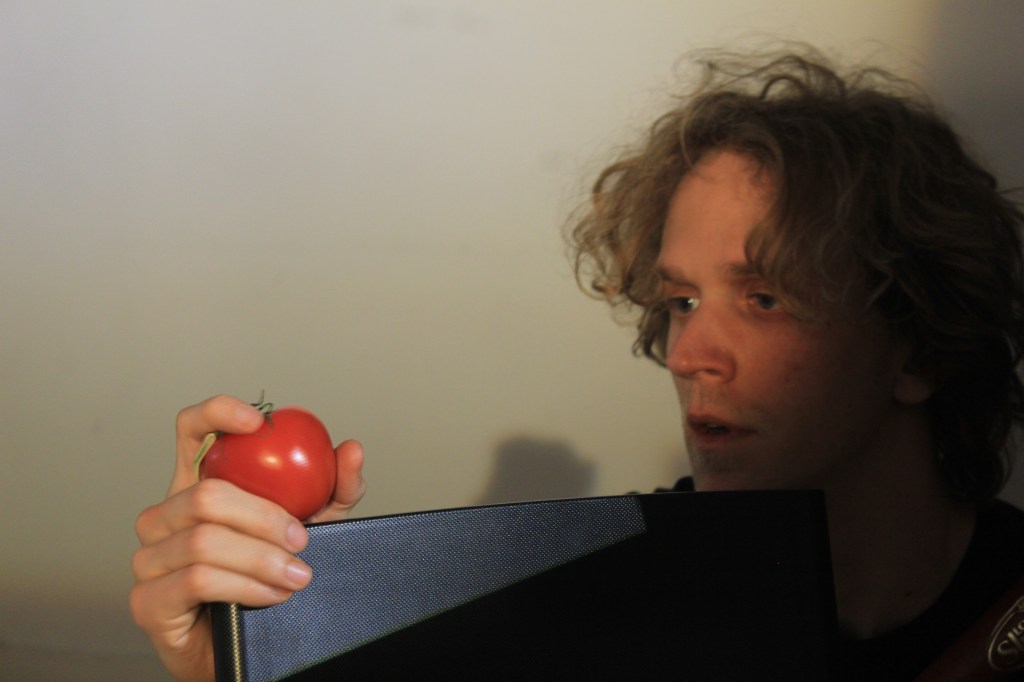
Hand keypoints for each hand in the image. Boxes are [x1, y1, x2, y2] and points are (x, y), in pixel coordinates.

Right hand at [130, 395, 365, 680]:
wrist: (248, 645)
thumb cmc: (268, 576)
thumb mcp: (311, 526)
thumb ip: (333, 489)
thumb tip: (351, 450)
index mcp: (198, 484)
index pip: (190, 430)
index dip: (217, 414)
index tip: (259, 423)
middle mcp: (166, 514)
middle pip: (207, 493)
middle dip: (265, 516)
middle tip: (301, 540)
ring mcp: (150, 557)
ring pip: (204, 540)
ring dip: (261, 559)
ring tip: (294, 576)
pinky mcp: (148, 599)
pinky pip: (197, 579)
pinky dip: (245, 585)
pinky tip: (270, 594)